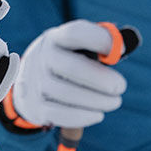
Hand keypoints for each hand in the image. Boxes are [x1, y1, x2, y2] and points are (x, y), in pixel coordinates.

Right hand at [11, 20, 126, 128]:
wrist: (30, 85)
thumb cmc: (66, 62)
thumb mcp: (76, 47)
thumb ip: (100, 44)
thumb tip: (121, 48)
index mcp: (54, 39)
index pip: (74, 33)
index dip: (100, 40)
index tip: (121, 51)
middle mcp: (41, 58)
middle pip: (71, 67)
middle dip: (101, 79)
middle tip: (120, 87)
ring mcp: (35, 83)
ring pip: (68, 94)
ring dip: (97, 100)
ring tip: (113, 102)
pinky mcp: (35, 107)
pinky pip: (61, 114)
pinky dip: (83, 116)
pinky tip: (97, 115)